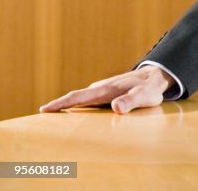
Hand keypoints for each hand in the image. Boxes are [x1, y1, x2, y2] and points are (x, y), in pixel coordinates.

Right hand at [39, 65, 171, 114]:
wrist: (156, 76)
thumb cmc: (150, 88)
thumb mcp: (145, 96)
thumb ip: (132, 101)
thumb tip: (115, 106)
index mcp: (105, 90)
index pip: (78, 97)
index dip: (60, 103)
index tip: (43, 109)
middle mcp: (100, 89)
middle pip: (75, 99)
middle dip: (58, 107)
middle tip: (40, 118)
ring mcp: (102, 91)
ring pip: (81, 100)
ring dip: (67, 108)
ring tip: (53, 121)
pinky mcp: (106, 94)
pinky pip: (88, 102)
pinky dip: (78, 108)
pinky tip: (74, 117)